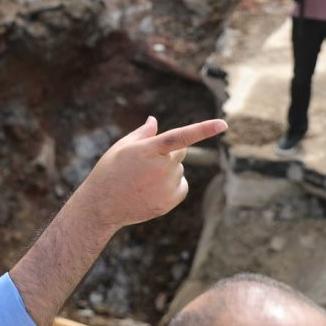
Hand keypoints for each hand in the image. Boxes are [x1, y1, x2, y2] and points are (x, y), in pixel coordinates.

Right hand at [88, 116, 226, 229]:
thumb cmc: (110, 171)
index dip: (203, 129)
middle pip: (181, 152)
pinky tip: (152, 189)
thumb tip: (154, 120)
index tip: (223, 123)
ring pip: (179, 170)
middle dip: (169, 152)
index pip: (180, 136)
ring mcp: (166, 187)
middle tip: (147, 161)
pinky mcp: (169, 201)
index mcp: (148, 150)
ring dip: (168, 169)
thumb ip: (143, 133)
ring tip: (143, 179)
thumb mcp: (122, 147)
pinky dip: (173, 184)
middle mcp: (160, 168)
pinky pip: (182, 185)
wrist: (102, 205)